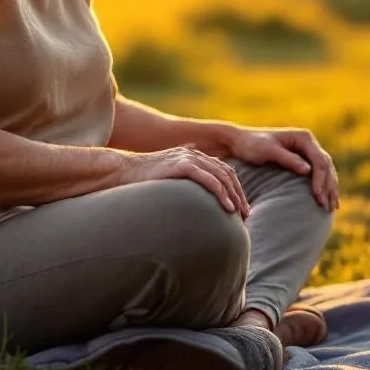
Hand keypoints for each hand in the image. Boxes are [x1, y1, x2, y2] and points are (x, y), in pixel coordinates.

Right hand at [116, 145, 250, 217]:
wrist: (122, 171)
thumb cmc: (142, 179)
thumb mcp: (168, 178)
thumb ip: (182, 181)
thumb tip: (193, 194)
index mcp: (193, 156)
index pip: (223, 170)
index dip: (235, 188)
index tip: (241, 208)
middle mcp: (193, 154)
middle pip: (227, 173)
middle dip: (239, 194)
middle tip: (246, 215)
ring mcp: (188, 158)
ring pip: (221, 176)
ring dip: (234, 196)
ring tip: (239, 214)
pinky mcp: (181, 165)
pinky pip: (208, 179)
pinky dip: (221, 193)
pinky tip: (227, 207)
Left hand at [223, 127, 339, 211]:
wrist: (240, 142)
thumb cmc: (252, 145)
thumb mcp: (268, 151)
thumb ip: (288, 159)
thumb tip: (308, 170)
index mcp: (303, 138)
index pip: (319, 160)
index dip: (320, 179)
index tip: (317, 196)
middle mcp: (308, 143)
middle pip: (326, 166)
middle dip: (328, 187)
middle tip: (326, 206)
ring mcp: (307, 151)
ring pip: (326, 171)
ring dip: (330, 189)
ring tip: (332, 208)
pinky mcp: (303, 160)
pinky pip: (318, 174)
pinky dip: (324, 187)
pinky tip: (327, 199)